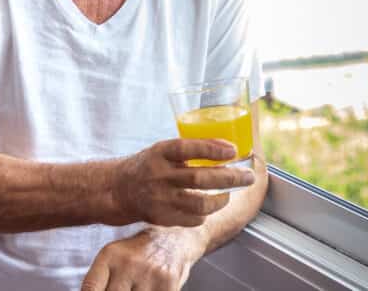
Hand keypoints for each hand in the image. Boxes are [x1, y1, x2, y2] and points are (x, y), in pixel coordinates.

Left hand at [80, 226, 204, 290]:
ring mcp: (149, 274)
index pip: (90, 289)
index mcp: (110, 255)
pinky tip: (149, 288)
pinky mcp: (168, 284)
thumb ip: (100, 280)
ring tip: (137, 286)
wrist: (175, 238)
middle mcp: (129, 263)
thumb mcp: (115, 257)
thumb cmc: (138, 253)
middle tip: (124, 288)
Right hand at [111, 139, 254, 226]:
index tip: (233, 150)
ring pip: (199, 204)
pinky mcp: (161, 218)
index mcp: (160, 153)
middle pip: (199, 178)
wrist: (120, 190)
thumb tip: (229, 148)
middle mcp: (159, 175)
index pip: (187, 148)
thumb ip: (191, 149)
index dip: (211, 148)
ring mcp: (159, 199)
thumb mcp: (164, 149)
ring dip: (221, 199)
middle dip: (229, 178)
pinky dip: (206, 214)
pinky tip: (210, 207)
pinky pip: (192, 219)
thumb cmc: (150, 165)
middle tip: (247, 177)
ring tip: (229, 194)